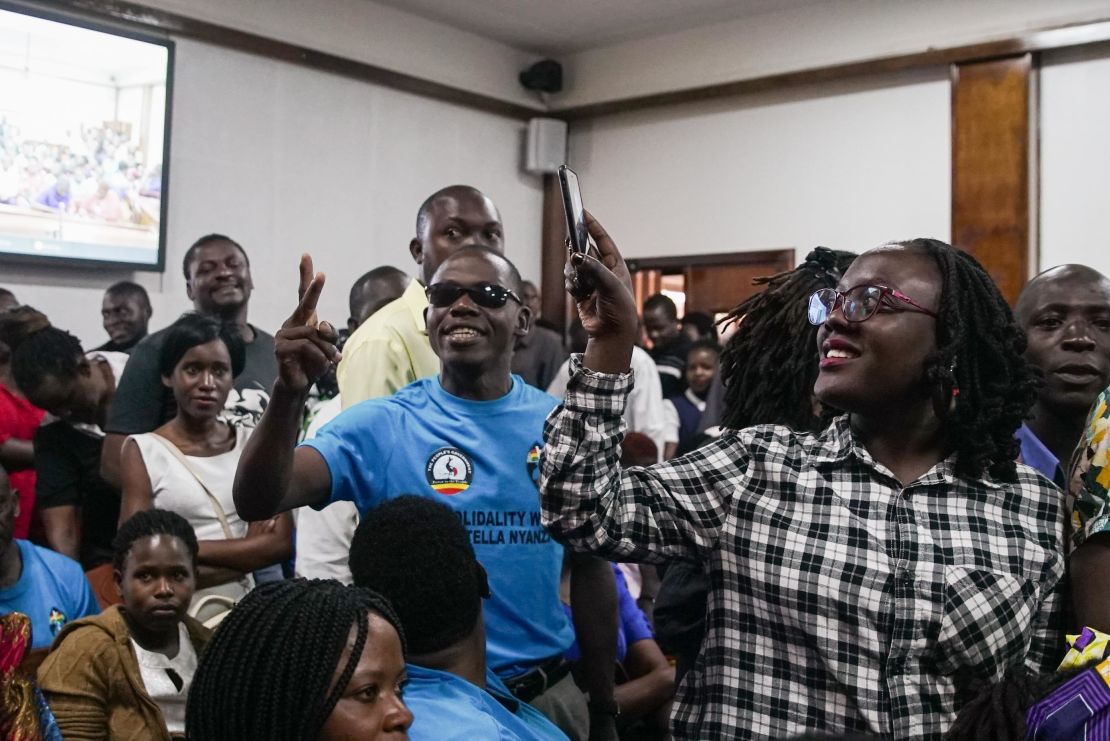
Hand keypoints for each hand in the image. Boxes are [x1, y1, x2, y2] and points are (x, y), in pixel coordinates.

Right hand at [274, 254, 340, 394]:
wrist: (300, 384)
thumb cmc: (314, 363)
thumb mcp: (328, 347)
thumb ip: (328, 334)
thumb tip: (320, 324)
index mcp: (304, 319)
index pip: (304, 294)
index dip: (305, 276)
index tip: (306, 255)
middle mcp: (291, 322)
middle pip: (305, 303)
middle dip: (315, 288)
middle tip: (322, 274)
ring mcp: (283, 333)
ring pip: (314, 334)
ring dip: (328, 349)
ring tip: (332, 360)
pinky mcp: (280, 346)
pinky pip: (307, 346)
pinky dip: (319, 356)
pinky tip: (319, 364)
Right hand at [564, 212, 637, 343]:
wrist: (612, 333)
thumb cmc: (619, 309)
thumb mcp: (610, 285)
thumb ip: (593, 268)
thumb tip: (576, 256)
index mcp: (616, 265)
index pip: (602, 240)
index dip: (592, 226)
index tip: (581, 213)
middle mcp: (603, 271)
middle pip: (584, 251)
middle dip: (577, 252)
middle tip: (571, 248)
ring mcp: (591, 281)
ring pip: (574, 266)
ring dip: (573, 272)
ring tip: (579, 282)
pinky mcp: (581, 292)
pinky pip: (570, 281)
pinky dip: (571, 284)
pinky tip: (577, 292)